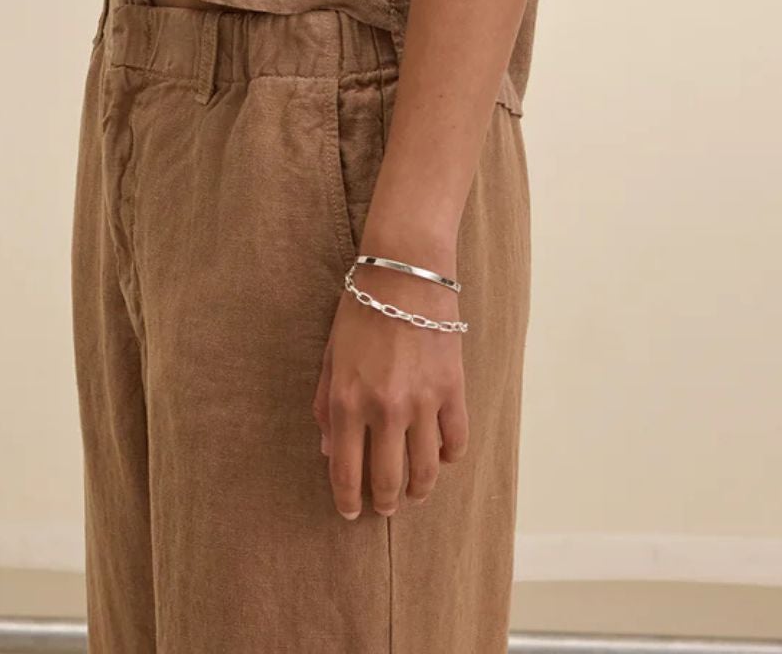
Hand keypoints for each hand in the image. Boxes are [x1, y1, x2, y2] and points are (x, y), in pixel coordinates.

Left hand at [311, 261, 468, 518]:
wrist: (405, 270)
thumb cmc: (360, 309)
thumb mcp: (330, 355)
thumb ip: (325, 405)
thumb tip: (330, 451)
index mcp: (347, 401)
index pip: (346, 471)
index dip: (348, 500)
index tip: (351, 512)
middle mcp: (384, 409)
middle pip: (388, 480)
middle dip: (385, 503)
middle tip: (385, 507)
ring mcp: (422, 402)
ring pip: (425, 471)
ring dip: (418, 491)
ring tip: (414, 494)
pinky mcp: (452, 389)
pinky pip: (455, 442)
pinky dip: (448, 458)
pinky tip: (440, 458)